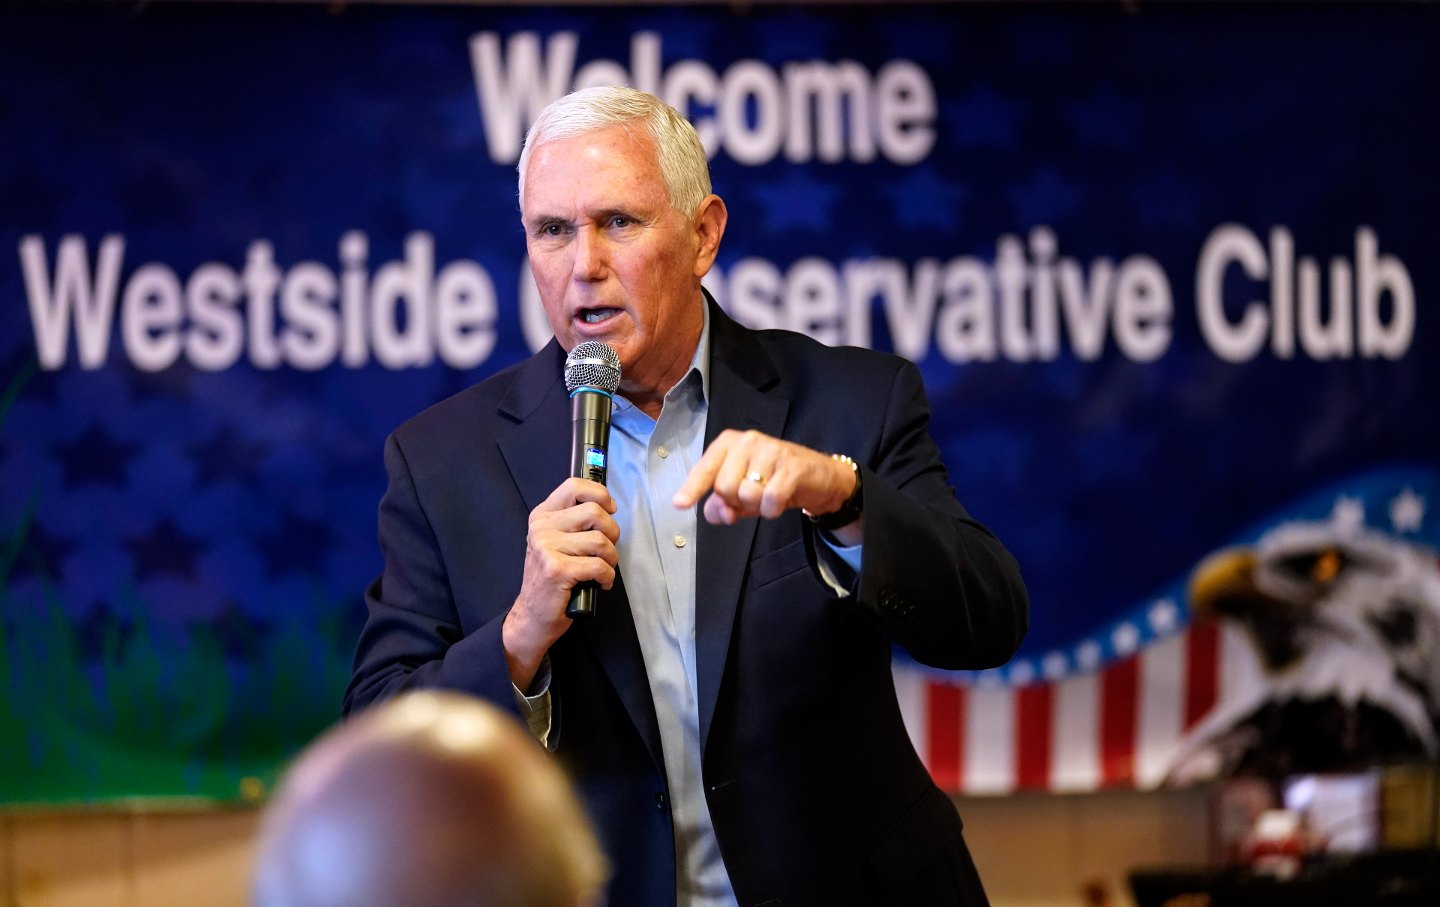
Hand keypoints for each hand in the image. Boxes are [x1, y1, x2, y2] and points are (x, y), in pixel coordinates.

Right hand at [503, 478, 618, 689]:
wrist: (532, 615)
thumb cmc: (552, 578)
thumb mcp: (556, 541)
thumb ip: (574, 522)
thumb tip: (608, 507)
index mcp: (543, 515)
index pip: (574, 486)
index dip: (599, 494)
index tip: (609, 509)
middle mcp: (542, 527)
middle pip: (594, 512)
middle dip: (612, 532)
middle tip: (607, 550)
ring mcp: (547, 547)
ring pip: (601, 541)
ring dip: (611, 559)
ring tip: (603, 569)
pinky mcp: (557, 569)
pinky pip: (599, 566)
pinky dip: (607, 577)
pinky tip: (600, 583)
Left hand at [672, 429, 855, 527]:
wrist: (819, 477)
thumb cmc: (774, 481)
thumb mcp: (742, 493)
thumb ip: (722, 504)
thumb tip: (717, 513)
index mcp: (729, 443)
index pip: (705, 469)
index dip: (692, 488)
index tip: (679, 504)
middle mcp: (747, 441)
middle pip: (724, 487)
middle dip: (736, 501)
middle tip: (753, 495)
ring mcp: (770, 451)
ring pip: (746, 495)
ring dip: (757, 506)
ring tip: (768, 495)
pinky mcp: (791, 466)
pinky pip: (770, 500)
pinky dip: (773, 510)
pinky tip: (780, 501)